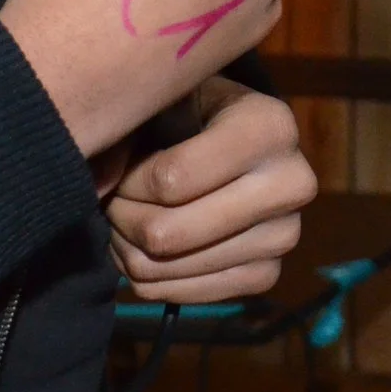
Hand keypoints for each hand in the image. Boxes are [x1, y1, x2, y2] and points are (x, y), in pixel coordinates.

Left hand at [104, 77, 316, 301]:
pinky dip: (152, 277)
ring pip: (166, 268)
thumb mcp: (167, 95)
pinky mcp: (268, 275)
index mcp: (269, 127)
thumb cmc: (191, 112)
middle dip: (123, 217)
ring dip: (130, 247)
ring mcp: (284, 236)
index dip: (129, 180)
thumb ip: (132, 122)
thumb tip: (97, 180)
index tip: (121, 162)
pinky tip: (151, 246)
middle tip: (114, 197)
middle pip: (168, 233)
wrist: (233, 142)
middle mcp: (293, 183)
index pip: (171, 180)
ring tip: (128, 217)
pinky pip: (183, 296)